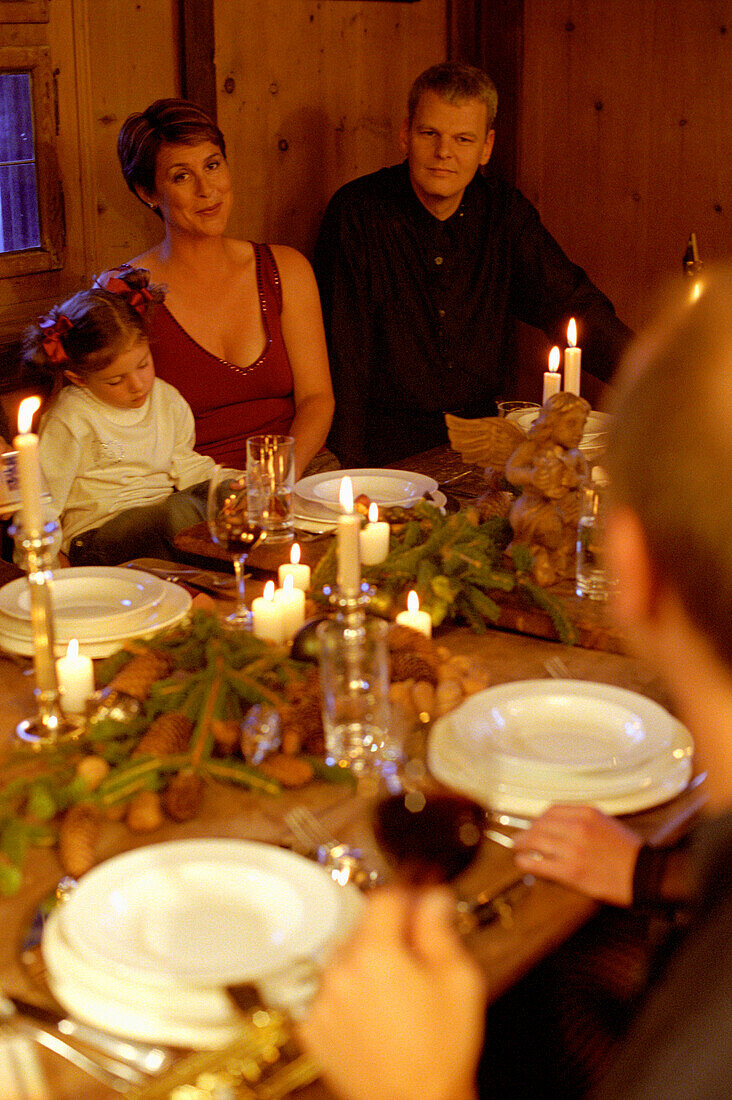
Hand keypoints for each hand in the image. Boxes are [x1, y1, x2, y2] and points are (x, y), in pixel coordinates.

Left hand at [298, 886, 485, 1099]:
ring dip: (366, 960)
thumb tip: (432, 897)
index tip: (420, 893)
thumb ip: (439, 929)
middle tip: (416, 952)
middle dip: (390, 931)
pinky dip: (347, 991)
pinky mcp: (312, 1026)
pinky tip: (374, 1010)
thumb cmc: (441, 1051)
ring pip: (344, 957)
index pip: (385, 897)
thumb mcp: (457, 980)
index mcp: (376, 954)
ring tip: (396, 990)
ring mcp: (322, 1000)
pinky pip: (329, 990)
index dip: (408, 892)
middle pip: (363, 926)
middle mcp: (341, 972)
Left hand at [513, 804, 642, 905]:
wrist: (645, 874)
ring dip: (522, 846)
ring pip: (537, 843)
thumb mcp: (606, 823)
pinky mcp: (572, 872)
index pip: (552, 811)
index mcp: (587, 813)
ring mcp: (574, 849)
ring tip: (517, 850)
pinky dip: (527, 863)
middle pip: (540, 826)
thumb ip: (582, 821)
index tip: (533, 826)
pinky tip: (523, 863)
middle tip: (518, 839)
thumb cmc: (628, 851)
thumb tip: (556, 827)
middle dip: (526, 833)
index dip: (538, 819)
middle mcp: (578, 827)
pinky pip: (541, 865)